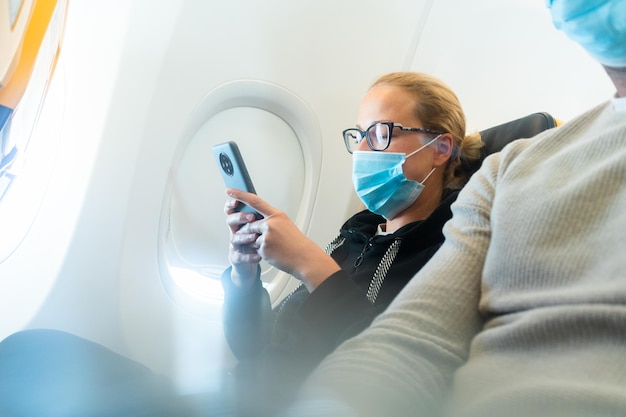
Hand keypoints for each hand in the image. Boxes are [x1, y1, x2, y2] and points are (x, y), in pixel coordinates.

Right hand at [224, 196, 261, 289]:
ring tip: (255, 237)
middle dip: (240, 217)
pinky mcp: (236, 257)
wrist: (255, 261)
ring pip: (235, 238)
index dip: (231, 204)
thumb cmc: (257, 241)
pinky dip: (249, 256)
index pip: (232, 209)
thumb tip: (265, 203)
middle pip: (231, 220)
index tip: (236, 200)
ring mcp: (235, 244)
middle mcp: (235, 231)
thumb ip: (259, 215)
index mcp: (240, 221)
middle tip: (251, 217)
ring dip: (244, 236)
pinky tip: (258, 255)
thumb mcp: (258, 226)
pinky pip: (240, 256)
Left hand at [226, 189, 340, 290]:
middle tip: (269, 238)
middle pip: (250, 224)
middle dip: (252, 232)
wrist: (304, 257)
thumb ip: (270, 220)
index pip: (254, 201)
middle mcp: (270, 223)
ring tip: (274, 245)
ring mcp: (266, 235)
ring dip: (257, 242)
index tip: (230, 191)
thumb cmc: (295, 242)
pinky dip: (261, 251)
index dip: (240, 195)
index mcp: (276, 215)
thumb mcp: (285, 224)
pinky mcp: (263, 248)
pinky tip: (273, 252)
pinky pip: (254, 248)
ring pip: (251, 237)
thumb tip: (256, 220)